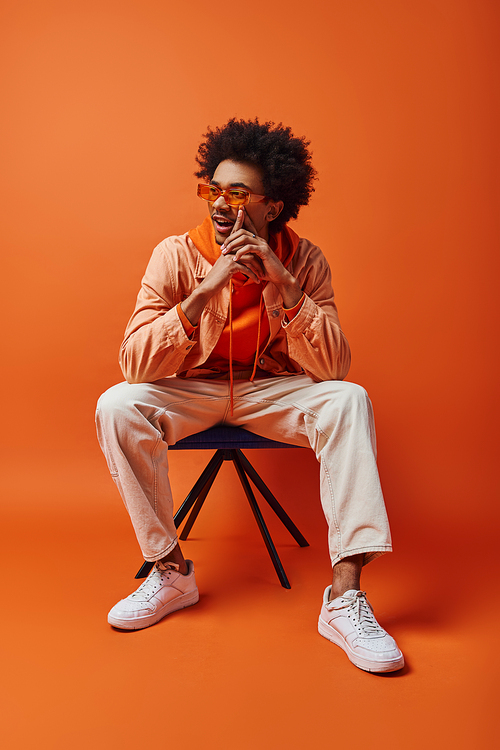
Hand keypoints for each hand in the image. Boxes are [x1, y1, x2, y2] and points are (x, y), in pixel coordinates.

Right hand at [180, 209, 260, 325]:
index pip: (234, 233)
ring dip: (257, 268)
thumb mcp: (225, 265)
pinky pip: (247, 269)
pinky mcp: (231, 266)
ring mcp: (229, 257)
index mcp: (226, 249)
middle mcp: (227, 250)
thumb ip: (232, 258)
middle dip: (258, 256)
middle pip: (246, 246)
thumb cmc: (218, 278)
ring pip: (249, 258)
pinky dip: (253, 275)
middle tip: (266, 263)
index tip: (242, 210)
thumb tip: (240, 255)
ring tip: (263, 276)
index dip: (238, 221)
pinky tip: (257, 281)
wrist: (209, 287)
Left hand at [221, 209, 302, 306]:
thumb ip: (244, 255)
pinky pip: (249, 248)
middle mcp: (260, 240)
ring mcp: (262, 244)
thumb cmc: (265, 270)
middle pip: (242, 231)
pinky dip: (240, 253)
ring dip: (233, 245)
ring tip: (226, 252)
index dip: (243, 218)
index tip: (239, 209)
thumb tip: (233, 254)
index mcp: (258, 240)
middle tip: (222, 247)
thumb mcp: (252, 261)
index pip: (248, 226)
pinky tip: (235, 259)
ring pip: (244, 238)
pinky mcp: (264, 251)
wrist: (278, 276)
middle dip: (230, 238)